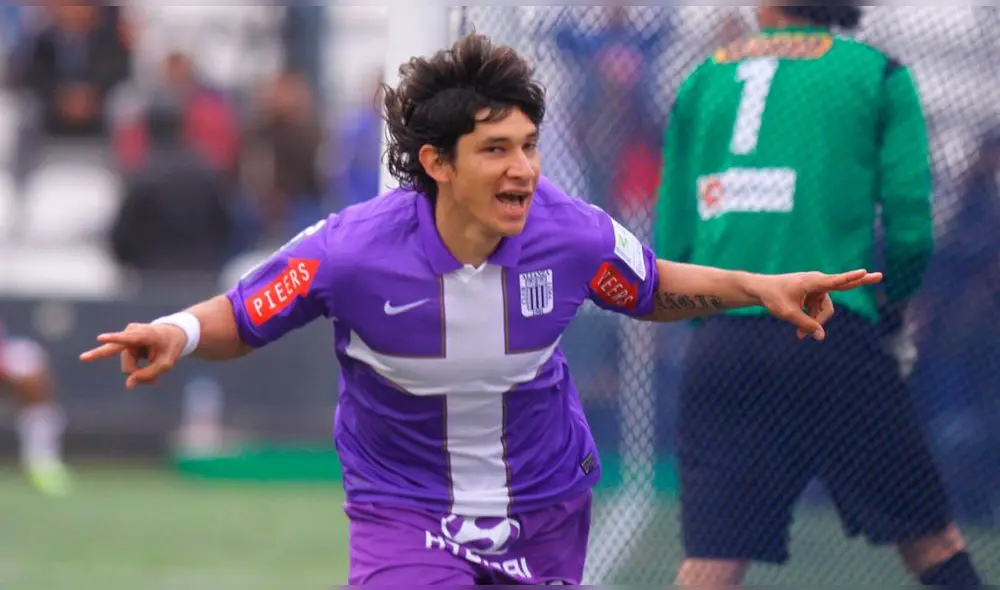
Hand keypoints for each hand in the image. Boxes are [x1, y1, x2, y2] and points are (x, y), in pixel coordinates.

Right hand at [79, 323, 187, 388]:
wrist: (173, 334)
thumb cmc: (170, 347)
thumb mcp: (166, 364)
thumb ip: (149, 374)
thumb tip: (128, 385)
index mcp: (145, 334)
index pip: (128, 338)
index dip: (114, 338)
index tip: (101, 337)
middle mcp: (132, 334)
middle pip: (121, 355)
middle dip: (113, 361)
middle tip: (82, 358)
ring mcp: (126, 339)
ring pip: (127, 367)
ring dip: (139, 374)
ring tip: (156, 379)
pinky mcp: (124, 345)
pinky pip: (127, 366)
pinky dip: (138, 373)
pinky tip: (151, 378)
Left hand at [751, 269, 882, 340]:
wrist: (761, 290)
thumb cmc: (773, 298)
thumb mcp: (788, 314)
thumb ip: (805, 325)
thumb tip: (821, 336)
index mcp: (812, 282)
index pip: (836, 281)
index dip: (851, 278)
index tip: (864, 272)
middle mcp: (817, 283)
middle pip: (835, 300)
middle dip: (854, 289)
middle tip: (880, 276)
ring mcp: (816, 289)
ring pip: (825, 311)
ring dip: (815, 323)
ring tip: (799, 336)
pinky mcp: (813, 296)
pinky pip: (818, 312)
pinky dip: (811, 321)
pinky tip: (799, 333)